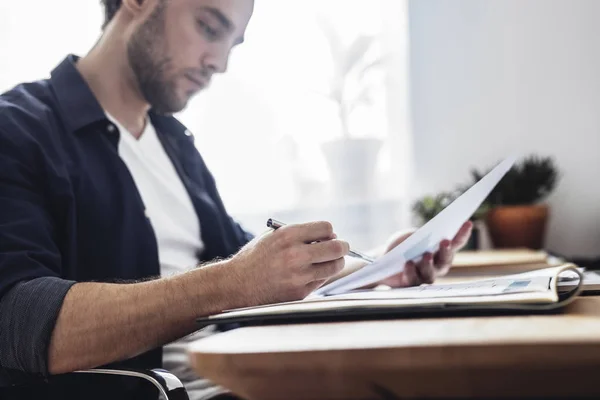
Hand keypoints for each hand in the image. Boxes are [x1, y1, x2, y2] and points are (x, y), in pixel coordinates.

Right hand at [226, 221, 348, 305]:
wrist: (237, 285)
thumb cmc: (255, 258)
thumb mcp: (272, 237)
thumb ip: (299, 234)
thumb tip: (329, 235)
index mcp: (288, 235)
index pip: (326, 228)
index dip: (330, 231)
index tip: (329, 235)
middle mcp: (296, 254)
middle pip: (336, 247)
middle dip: (342, 246)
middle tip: (342, 247)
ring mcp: (299, 275)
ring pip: (334, 266)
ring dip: (336, 262)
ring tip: (329, 261)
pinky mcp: (300, 292)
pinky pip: (322, 281)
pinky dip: (321, 276)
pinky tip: (311, 273)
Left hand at [379, 221, 472, 287]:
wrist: (384, 260)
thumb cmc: (401, 246)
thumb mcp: (410, 236)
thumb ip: (420, 236)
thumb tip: (428, 233)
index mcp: (441, 251)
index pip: (455, 243)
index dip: (462, 234)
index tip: (468, 223)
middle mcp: (438, 266)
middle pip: (446, 260)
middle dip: (446, 250)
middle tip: (445, 241)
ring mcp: (425, 276)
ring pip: (431, 273)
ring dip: (429, 263)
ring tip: (426, 255)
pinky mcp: (411, 284)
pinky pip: (413, 280)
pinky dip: (411, 271)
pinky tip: (408, 264)